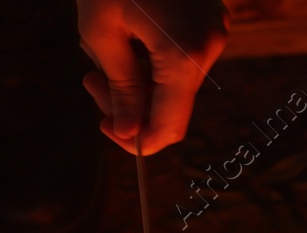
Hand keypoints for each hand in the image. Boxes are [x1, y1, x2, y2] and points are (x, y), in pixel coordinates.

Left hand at [77, 0, 226, 154]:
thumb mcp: (101, 30)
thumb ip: (120, 87)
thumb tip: (129, 133)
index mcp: (184, 53)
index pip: (168, 126)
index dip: (136, 139)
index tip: (105, 126)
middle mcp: (209, 45)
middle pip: (171, 104)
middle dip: (129, 99)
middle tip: (91, 78)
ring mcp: (215, 29)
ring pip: (175, 80)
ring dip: (137, 75)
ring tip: (101, 48)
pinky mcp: (210, 18)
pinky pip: (182, 55)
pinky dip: (152, 56)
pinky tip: (126, 34)